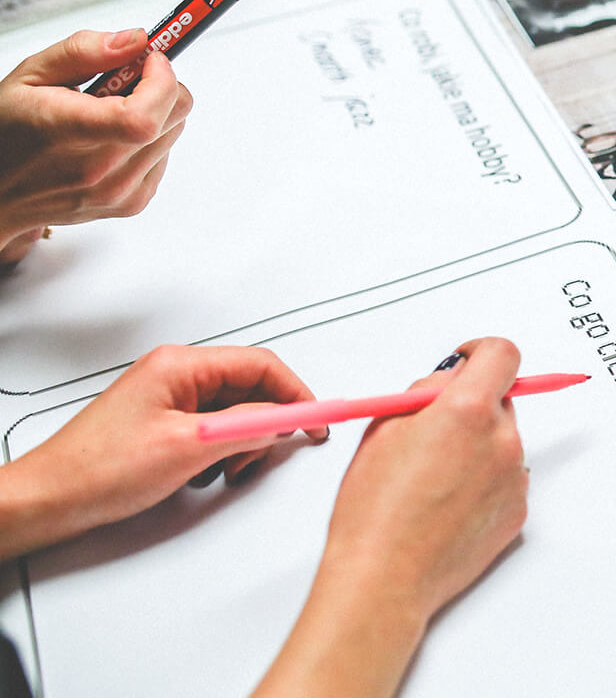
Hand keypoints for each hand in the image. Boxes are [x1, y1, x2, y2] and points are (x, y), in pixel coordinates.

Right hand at [0, 29, 193, 263]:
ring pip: (175, 132)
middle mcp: (98, 170)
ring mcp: (118, 192)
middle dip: (161, 84)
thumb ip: (83, 51)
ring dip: (156, 111)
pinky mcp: (132, 203)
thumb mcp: (29, 76)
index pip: (143, 116)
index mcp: (68, 134)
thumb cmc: (6, 133)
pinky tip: (112, 137)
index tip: (149, 59)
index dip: (161, 81)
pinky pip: (165, 155)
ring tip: (110, 110)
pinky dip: (151, 138)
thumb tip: (135, 41)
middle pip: (174, 116)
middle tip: (127, 78)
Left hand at [0, 345, 324, 557]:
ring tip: (224, 471)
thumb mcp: (187, 448)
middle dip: (265, 424)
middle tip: (264, 455)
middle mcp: (176, 374)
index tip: (317, 420)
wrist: (49, 500)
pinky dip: (220, 452)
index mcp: (180, 365)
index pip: (260, 365)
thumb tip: (284, 418)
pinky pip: (211, 429)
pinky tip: (205, 474)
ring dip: (241, 443)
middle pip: (249, 388)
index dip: (295, 393)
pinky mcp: (163, 423)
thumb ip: (246, 427)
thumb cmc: (98, 471)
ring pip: (233, 412)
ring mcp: (168, 399)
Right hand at [322, 337, 527, 618]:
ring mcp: (514, 477)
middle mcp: (501, 440)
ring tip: (433, 479)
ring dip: (477, 446)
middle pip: (501, 400)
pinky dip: (484, 481)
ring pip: (502, 441)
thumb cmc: (373, 510)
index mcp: (467, 411)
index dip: (482, 352)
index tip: (467, 360)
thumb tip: (451, 378)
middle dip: (472, 406)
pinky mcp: (518, 510)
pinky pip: (505, 479)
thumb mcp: (384, 428)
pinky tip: (447, 503)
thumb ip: (425, 392)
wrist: (385, 577)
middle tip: (432, 432)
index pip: (503, 355)